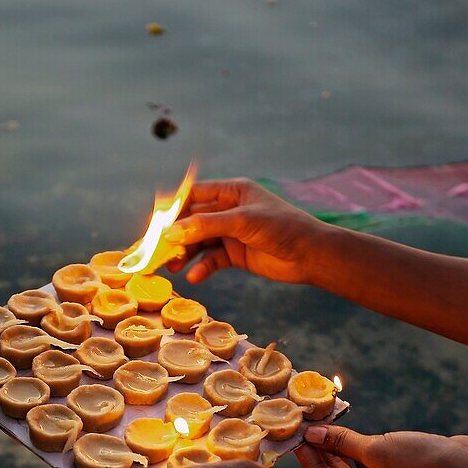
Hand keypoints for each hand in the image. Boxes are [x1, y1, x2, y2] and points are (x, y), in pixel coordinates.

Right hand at [166, 179, 327, 285]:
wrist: (311, 255)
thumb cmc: (282, 227)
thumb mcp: (242, 222)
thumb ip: (206, 226)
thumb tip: (171, 233)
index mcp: (232, 191)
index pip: (195, 195)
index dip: (174, 208)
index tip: (156, 224)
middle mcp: (229, 210)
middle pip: (193, 221)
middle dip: (175, 236)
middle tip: (156, 251)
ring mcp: (232, 233)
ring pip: (200, 242)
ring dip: (185, 254)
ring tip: (173, 267)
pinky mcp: (236, 254)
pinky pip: (212, 259)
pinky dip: (202, 267)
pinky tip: (195, 276)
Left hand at [295, 425, 467, 467]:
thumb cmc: (421, 463)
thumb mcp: (375, 448)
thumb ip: (341, 441)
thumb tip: (313, 433)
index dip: (305, 451)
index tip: (293, 429)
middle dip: (318, 448)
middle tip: (303, 422)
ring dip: (336, 447)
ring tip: (321, 421)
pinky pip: (366, 467)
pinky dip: (355, 451)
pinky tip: (346, 431)